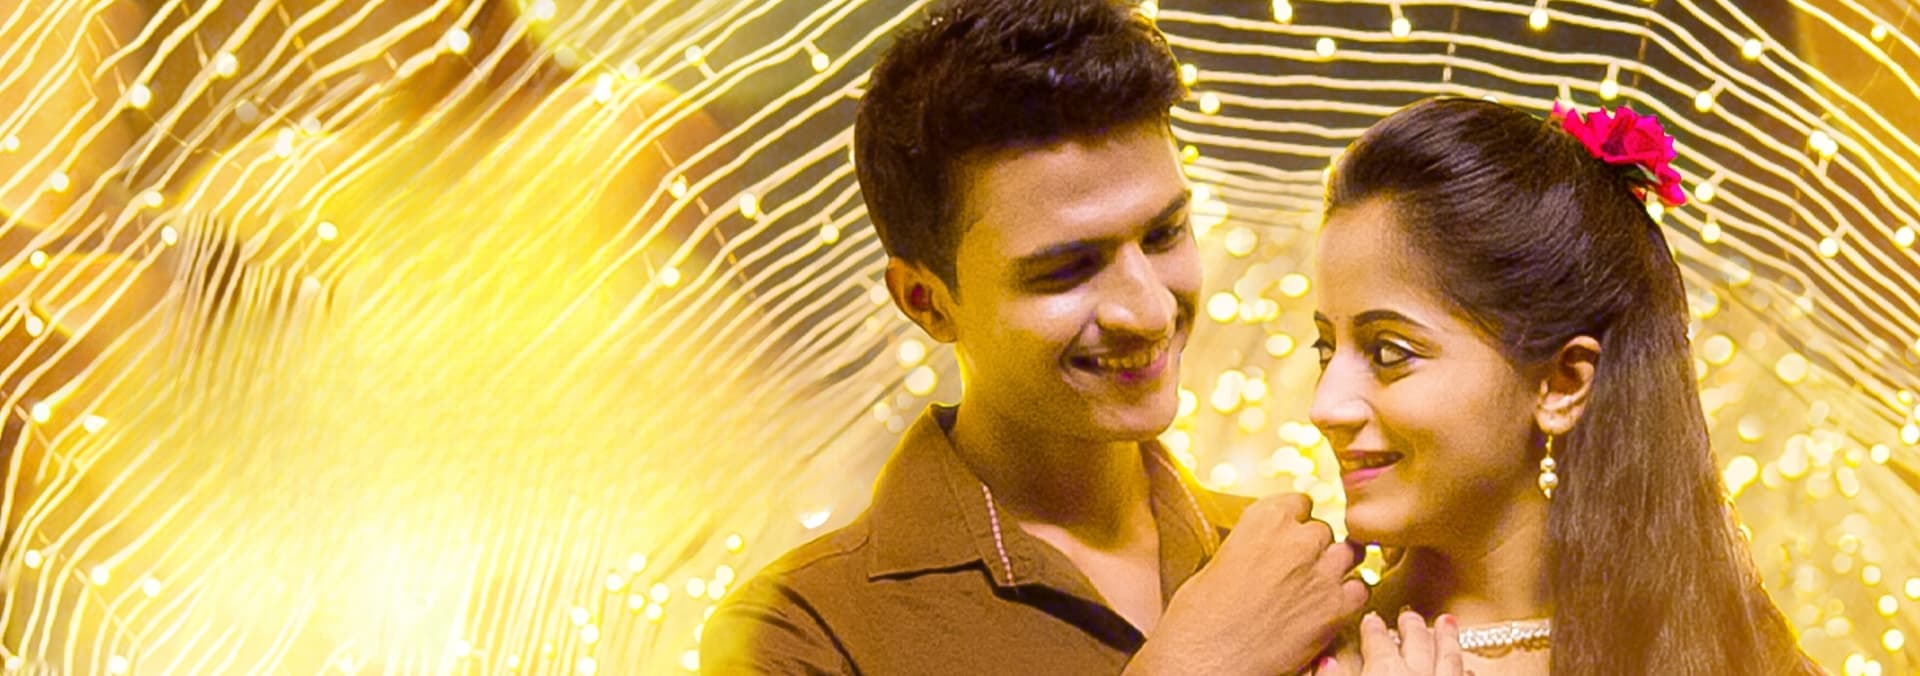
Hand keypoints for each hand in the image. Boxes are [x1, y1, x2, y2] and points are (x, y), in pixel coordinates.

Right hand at [1127, 493, 1368, 675]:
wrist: (1206, 658)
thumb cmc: (1200, 614)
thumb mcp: (1220, 559)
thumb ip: (1251, 543)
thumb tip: (1262, 549)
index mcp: (1265, 519)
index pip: (1299, 501)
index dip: (1294, 520)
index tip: (1289, 534)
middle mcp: (1298, 539)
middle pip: (1323, 530)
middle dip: (1312, 547)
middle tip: (1295, 570)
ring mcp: (1321, 573)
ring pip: (1348, 554)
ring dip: (1335, 566)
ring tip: (1316, 585)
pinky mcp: (1336, 608)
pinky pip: (1360, 589)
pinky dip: (1349, 596)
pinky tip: (1330, 606)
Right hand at [1311, 610, 1464, 675]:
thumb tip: (1325, 661)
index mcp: (1384, 670)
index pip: (1376, 639)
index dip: (1372, 627)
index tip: (1370, 617)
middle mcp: (1416, 674)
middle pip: (1415, 641)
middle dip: (1411, 624)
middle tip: (1408, 612)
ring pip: (1448, 656)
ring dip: (1446, 638)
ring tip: (1446, 622)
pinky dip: (1466, 671)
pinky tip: (1467, 665)